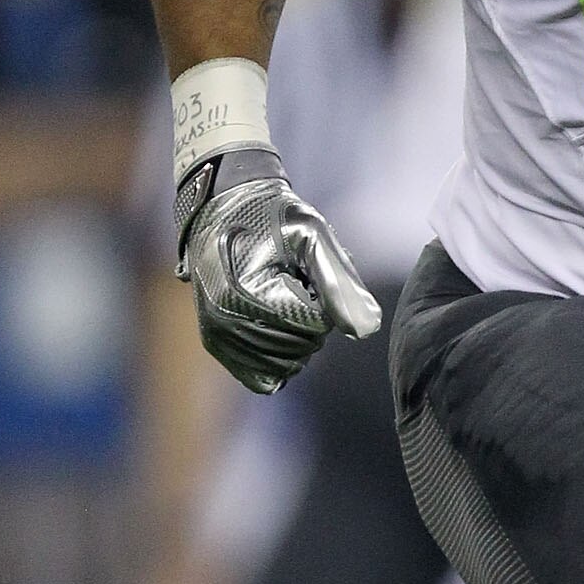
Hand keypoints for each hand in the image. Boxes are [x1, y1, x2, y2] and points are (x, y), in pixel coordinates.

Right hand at [175, 147, 381, 394]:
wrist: (224, 207)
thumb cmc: (273, 217)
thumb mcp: (312, 236)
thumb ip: (341, 282)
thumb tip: (367, 330)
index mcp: (246, 294)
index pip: (315, 325)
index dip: (322, 298)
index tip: (304, 271)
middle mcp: (225, 322)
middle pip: (303, 347)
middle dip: (310, 317)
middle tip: (293, 281)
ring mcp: (218, 337)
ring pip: (288, 365)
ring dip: (296, 335)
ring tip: (279, 296)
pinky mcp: (216, 345)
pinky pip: (264, 377)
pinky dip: (280, 356)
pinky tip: (275, 323)